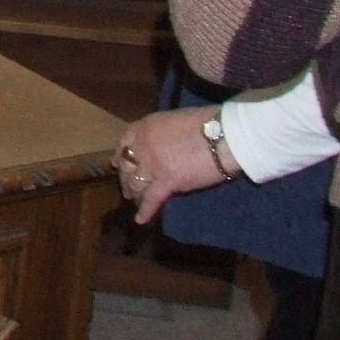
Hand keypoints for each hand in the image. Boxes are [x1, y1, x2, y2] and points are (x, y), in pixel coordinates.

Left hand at [113, 107, 228, 224]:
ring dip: (133, 192)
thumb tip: (161, 144)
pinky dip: (145, 211)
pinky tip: (139, 220)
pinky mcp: (167, 182)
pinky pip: (152, 199)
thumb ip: (160, 133)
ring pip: (135, 183)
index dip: (120, 155)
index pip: (125, 142)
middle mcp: (143, 146)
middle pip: (127, 165)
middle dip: (125, 177)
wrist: (222, 136)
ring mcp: (153, 165)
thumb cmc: (206, 124)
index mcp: (144, 127)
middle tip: (127, 186)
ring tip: (132, 198)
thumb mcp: (173, 120)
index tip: (117, 163)